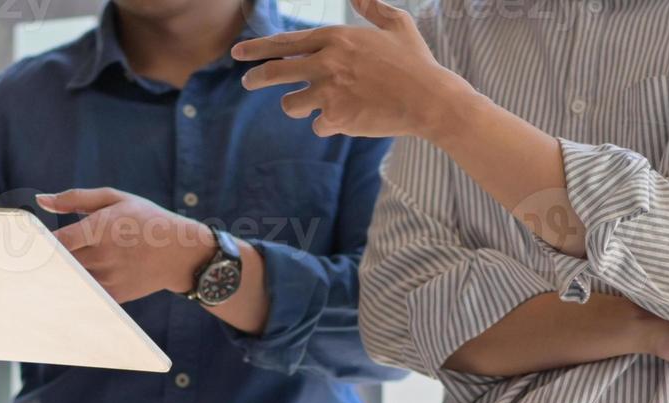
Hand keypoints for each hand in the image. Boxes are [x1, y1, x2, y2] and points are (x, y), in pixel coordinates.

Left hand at [37, 188, 214, 303]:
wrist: (182, 253)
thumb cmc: (147, 220)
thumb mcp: (116, 198)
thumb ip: (76, 198)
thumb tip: (41, 200)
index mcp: (102, 228)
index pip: (60, 241)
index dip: (37, 245)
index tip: (20, 244)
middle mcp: (104, 255)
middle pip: (60, 264)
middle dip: (41, 262)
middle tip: (13, 264)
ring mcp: (110, 278)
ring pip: (69, 282)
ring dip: (53, 278)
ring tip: (29, 276)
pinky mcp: (115, 296)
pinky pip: (84, 296)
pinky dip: (70, 291)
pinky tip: (56, 288)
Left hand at [234, 0, 465, 138]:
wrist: (430, 100)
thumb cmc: (416, 63)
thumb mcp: (398, 25)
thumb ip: (374, 8)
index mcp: (337, 38)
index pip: (286, 42)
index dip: (258, 48)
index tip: (238, 53)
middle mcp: (327, 62)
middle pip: (275, 71)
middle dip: (256, 78)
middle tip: (247, 82)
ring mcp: (329, 91)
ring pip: (290, 104)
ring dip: (296, 105)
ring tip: (310, 105)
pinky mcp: (336, 117)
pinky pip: (317, 125)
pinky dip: (327, 124)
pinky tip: (347, 119)